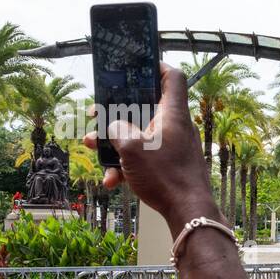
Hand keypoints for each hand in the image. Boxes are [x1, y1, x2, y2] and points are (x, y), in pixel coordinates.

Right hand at [83, 64, 221, 230]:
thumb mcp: (131, 148)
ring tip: (90, 146)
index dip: (156, 66)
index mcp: (172, 113)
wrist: (189, 212)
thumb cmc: (165, 176)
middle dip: (117, 111)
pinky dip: (127, 165)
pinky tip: (112, 181)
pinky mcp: (171, 165)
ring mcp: (174, 146)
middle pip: (145, 107)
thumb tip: (115, 128)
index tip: (136, 65)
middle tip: (97, 115)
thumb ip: (117, 130)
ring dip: (115, 141)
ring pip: (140, 135)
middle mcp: (175, 126)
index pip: (172, 77)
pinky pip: (145, 158)